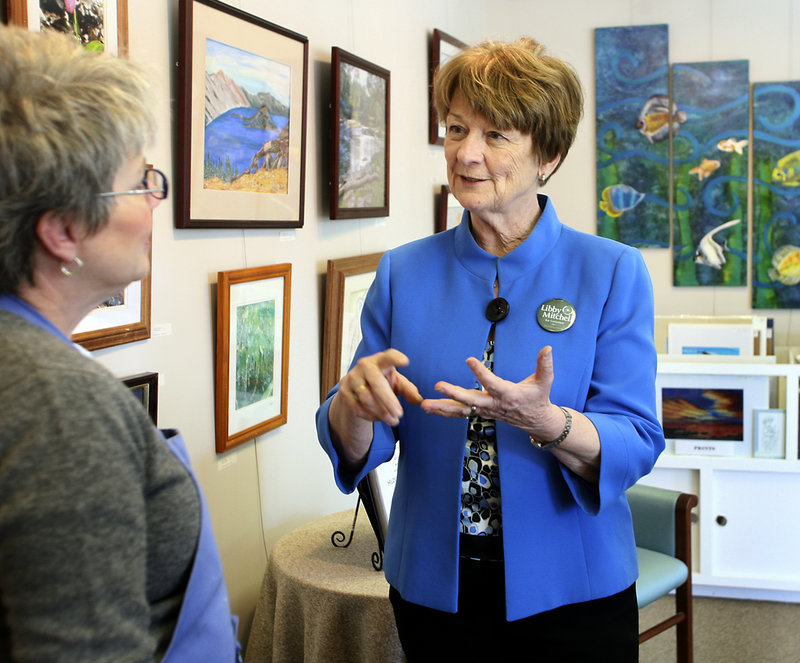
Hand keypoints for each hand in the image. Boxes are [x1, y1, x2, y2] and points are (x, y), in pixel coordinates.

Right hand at [337, 349, 422, 426]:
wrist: (356, 389)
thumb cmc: (382, 382)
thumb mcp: (396, 383)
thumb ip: (408, 390)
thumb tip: (419, 400)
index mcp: (380, 360)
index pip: (388, 356)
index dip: (396, 358)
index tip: (405, 362)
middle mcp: (364, 366)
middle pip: (377, 383)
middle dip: (389, 401)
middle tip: (400, 414)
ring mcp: (352, 378)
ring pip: (367, 398)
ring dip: (382, 412)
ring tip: (393, 420)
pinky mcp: (344, 392)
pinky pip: (358, 407)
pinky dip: (371, 416)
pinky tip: (379, 419)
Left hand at [421, 346, 556, 431]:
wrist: (535, 420)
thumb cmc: (538, 398)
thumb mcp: (545, 382)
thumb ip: (545, 365)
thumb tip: (547, 348)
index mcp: (508, 394)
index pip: (492, 383)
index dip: (480, 372)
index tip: (468, 359)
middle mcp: (493, 404)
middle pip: (470, 400)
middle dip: (453, 393)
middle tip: (437, 386)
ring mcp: (484, 410)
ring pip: (460, 410)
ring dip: (441, 407)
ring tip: (424, 404)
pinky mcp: (479, 412)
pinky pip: (459, 413)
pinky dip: (443, 410)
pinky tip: (428, 408)